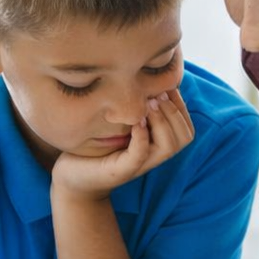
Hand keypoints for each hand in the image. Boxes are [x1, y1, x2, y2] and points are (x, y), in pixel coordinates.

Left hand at [50, 89, 194, 200]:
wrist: (72, 178)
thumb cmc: (94, 147)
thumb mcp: (119, 125)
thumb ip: (136, 110)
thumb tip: (149, 81)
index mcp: (156, 146)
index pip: (186, 128)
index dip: (181, 106)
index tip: (167, 87)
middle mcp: (152, 157)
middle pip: (184, 138)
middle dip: (174, 112)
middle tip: (156, 96)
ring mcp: (137, 166)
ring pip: (169, 147)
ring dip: (162, 121)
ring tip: (147, 106)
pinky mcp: (120, 171)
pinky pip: (139, 154)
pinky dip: (141, 137)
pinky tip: (135, 123)